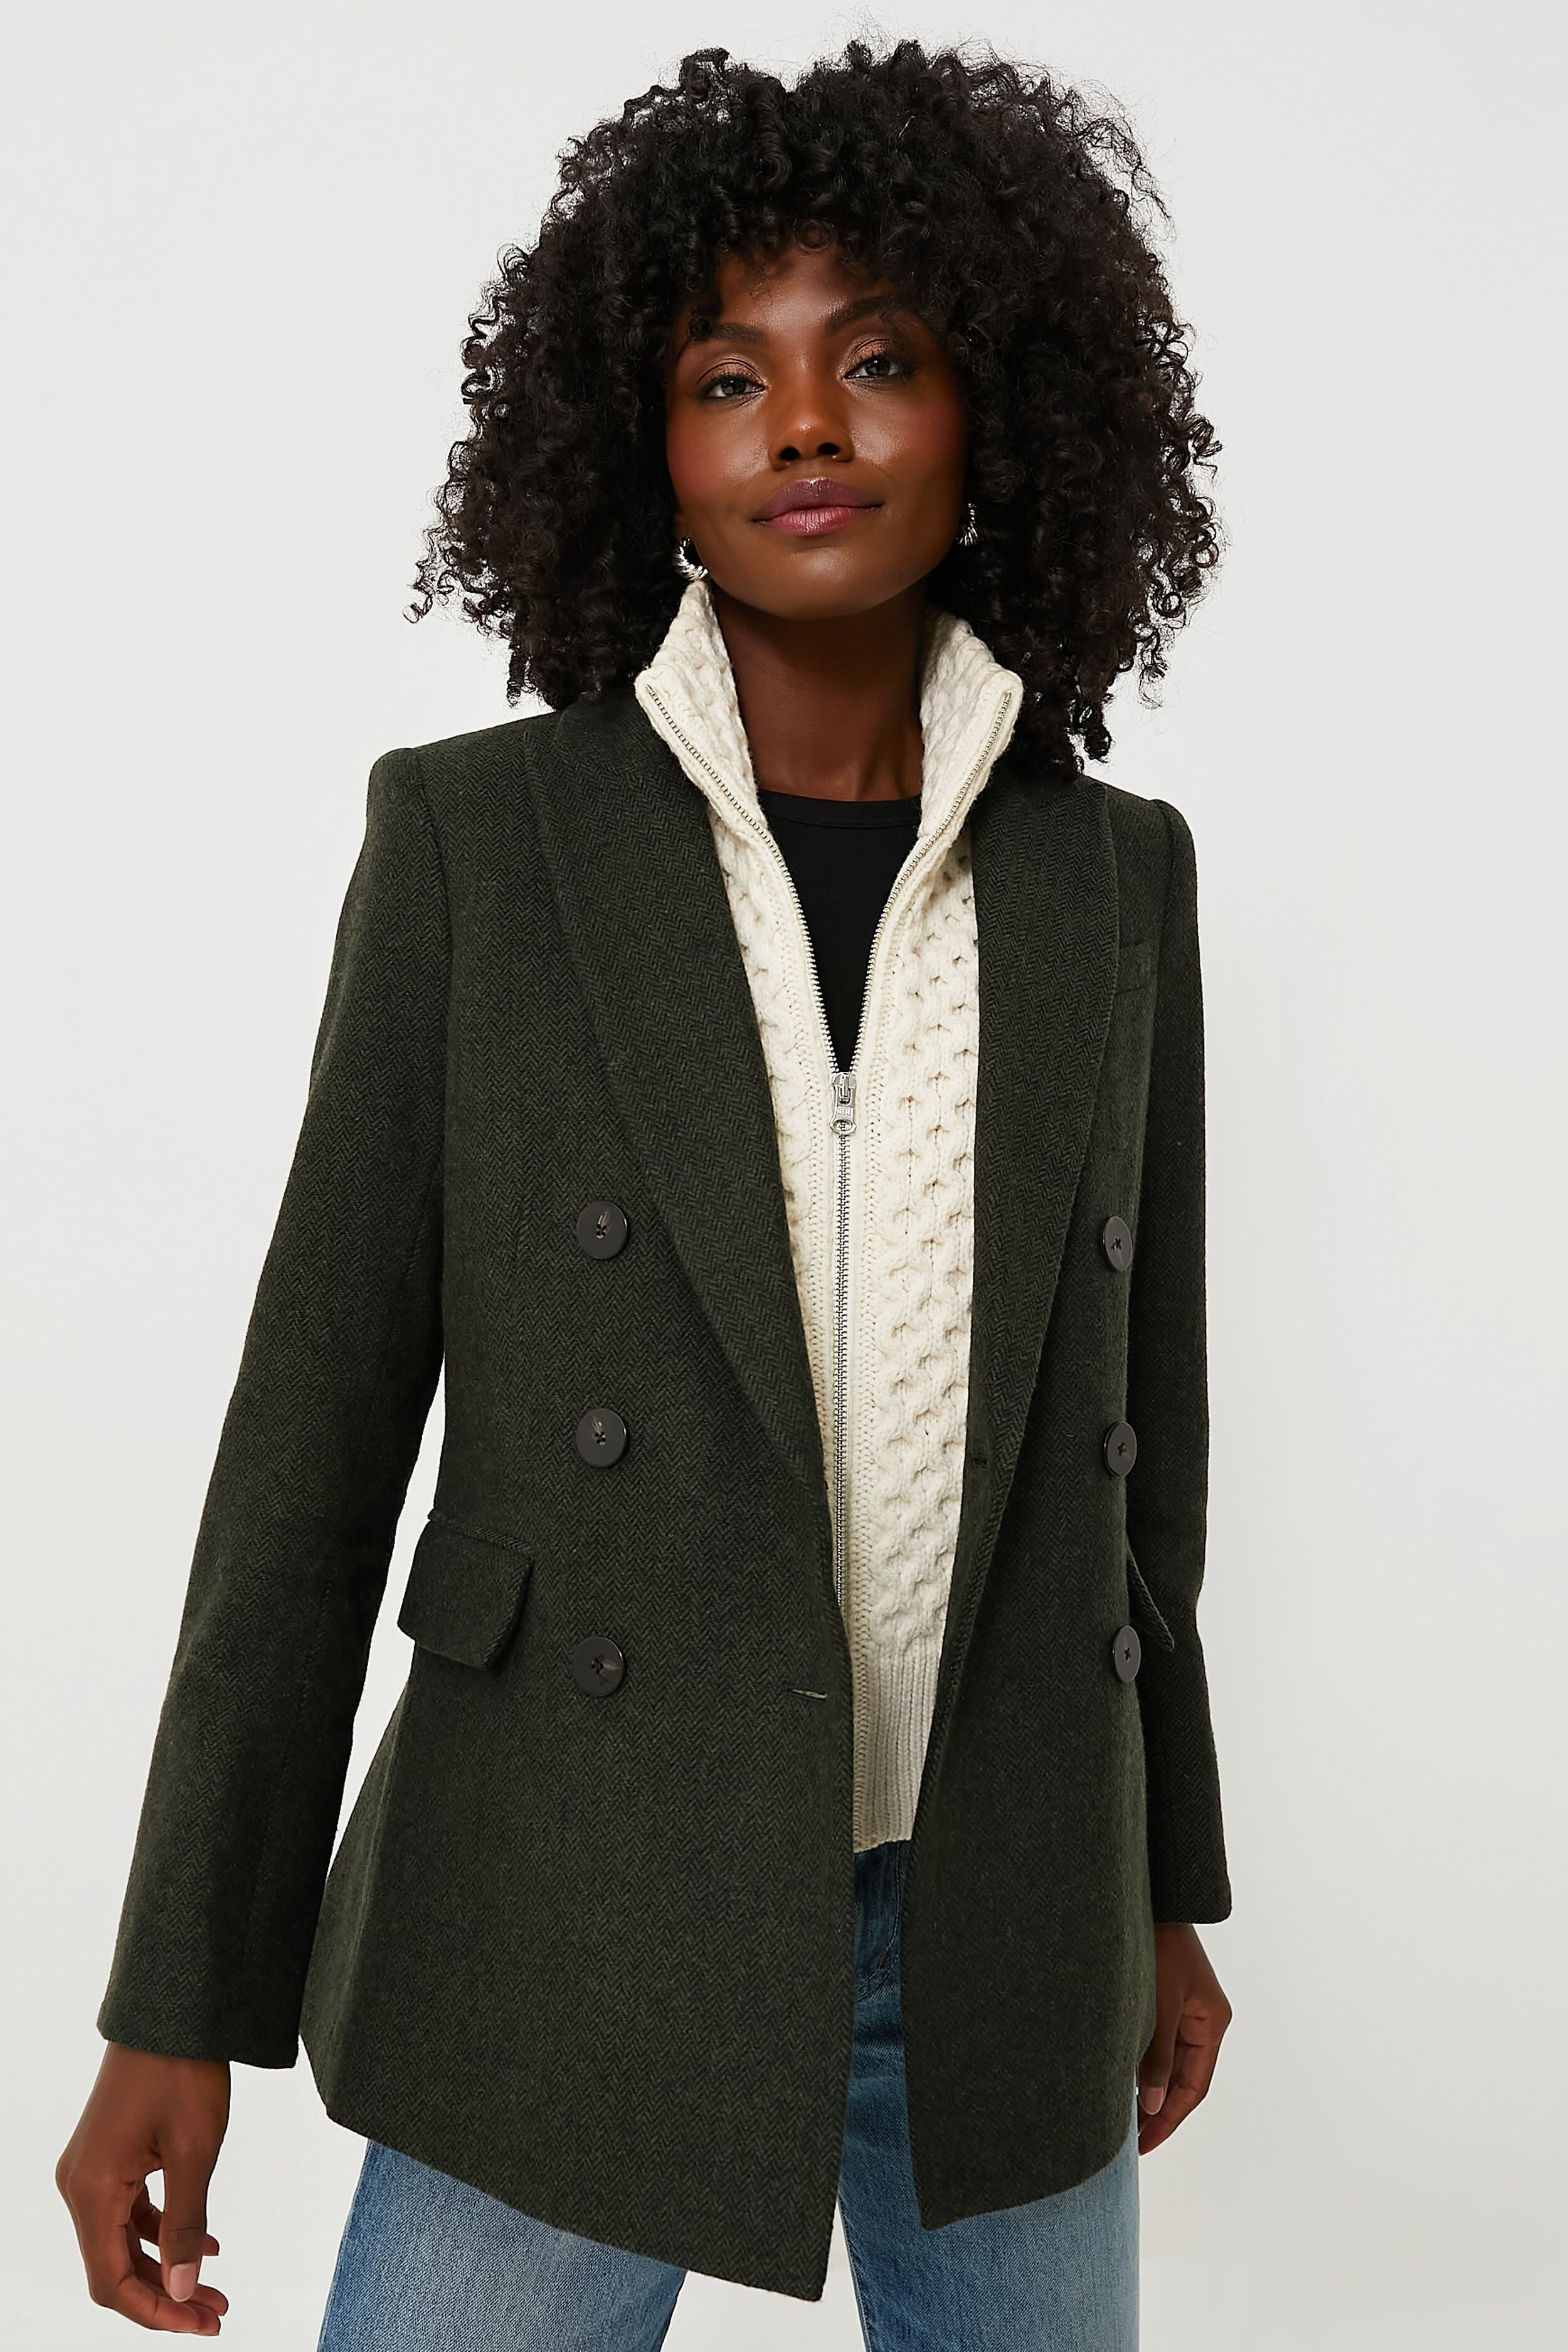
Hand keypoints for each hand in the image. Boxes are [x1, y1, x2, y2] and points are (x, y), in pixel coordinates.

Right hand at [56, 2043, 230, 2331]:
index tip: (202, 2325)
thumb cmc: (182, 2071)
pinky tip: (206, 2243)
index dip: (155, 2312)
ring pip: (124, 2240)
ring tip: (217, 2287)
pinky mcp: (110, 2154)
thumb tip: (182, 2290)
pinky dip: (163, 2232)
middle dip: (165, 2296)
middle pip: (115, 2266)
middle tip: (217, 2313)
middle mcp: (79, 2184)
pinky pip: (130, 2211)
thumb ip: (185, 2225)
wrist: (173, 2010)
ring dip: (166, 2267)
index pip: (111, 2281)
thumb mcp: (194, 2151)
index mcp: (90, 2189)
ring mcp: (92, 2168)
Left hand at [1137, 1923, 1230, 2152]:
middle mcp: (1204, 2021)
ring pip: (1171, 2064)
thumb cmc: (1158, 1947)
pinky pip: (1160, 2045)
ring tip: (1126, 2121)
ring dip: (1152, 2091)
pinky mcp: (1168, 2001)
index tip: (1146, 2144)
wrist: (1153, 1900)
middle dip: (1160, 2111)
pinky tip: (1126, 2082)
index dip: (1169, 2118)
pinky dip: (1146, 2067)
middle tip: (1133, 2143)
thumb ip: (1156, 2057)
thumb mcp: (1158, 2005)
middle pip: (1184, 2080)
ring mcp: (1187, 2011)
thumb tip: (1153, 2106)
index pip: (1193, 2086)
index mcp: (1212, 2023)